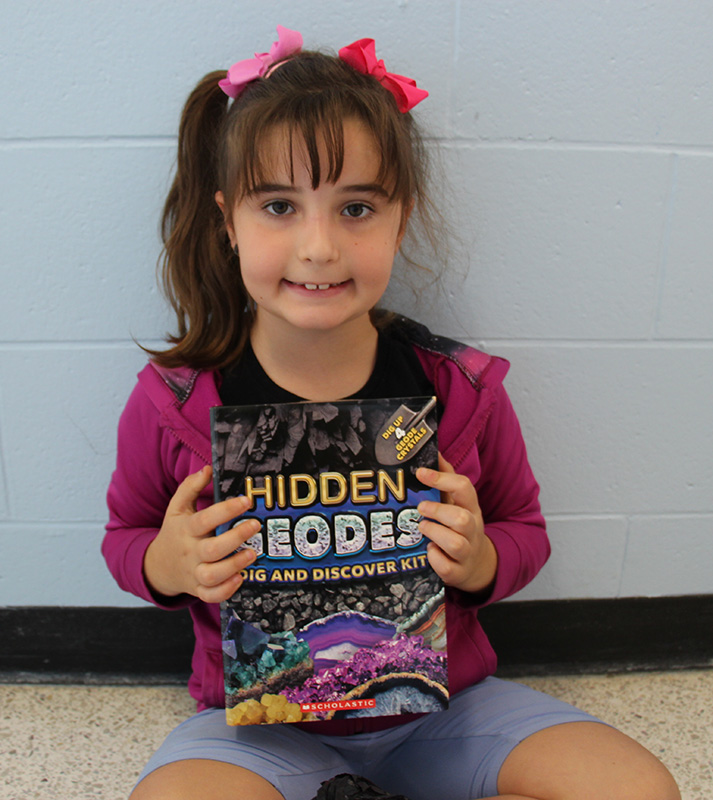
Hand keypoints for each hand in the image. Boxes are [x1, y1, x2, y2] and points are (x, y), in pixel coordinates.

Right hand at [143, 465, 259, 603]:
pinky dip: (225, 591)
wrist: (157, 566)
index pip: (205, 519)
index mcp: (186, 530)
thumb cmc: (174, 533)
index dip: (226, 510)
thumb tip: (207, 469)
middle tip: (255, 525)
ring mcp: (194, 573)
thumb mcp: (177, 508)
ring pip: (212, 575)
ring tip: (252, 553)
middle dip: (236, 538)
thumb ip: (190, 487)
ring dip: (234, 565)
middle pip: (212, 549)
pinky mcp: (199, 589)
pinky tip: (240, 578)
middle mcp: (190, 552)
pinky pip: (211, 595)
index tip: (245, 501)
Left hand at [416, 454, 497, 593]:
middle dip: (438, 511)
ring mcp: (466, 553)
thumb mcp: (458, 503)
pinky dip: (434, 559)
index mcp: (471, 508)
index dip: (442, 479)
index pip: (464, 488)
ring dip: (434, 533)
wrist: (476, 565)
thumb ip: (447, 480)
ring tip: (422, 527)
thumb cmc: (460, 528)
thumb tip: (436, 452)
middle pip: (462, 519)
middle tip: (421, 507)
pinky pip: (446, 567)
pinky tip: (429, 550)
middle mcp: (472, 530)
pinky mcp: (457, 573)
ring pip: (455, 543)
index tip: (420, 473)